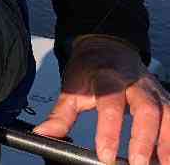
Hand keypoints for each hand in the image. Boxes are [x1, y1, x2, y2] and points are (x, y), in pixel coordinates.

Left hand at [33, 36, 169, 164]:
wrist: (107, 48)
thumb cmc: (89, 69)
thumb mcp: (71, 87)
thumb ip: (60, 114)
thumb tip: (43, 134)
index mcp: (108, 77)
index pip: (110, 104)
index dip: (109, 130)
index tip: (105, 155)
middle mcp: (135, 83)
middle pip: (146, 109)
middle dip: (144, 138)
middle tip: (137, 164)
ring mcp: (153, 91)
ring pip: (167, 115)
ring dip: (167, 143)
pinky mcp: (164, 99)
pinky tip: (166, 158)